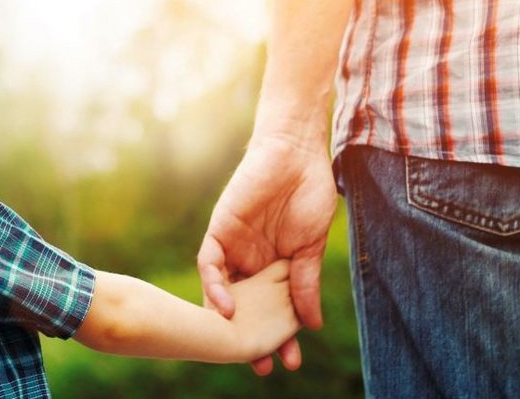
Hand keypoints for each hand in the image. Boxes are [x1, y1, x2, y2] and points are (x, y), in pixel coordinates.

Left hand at [198, 133, 337, 373]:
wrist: (297, 154)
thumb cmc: (309, 194)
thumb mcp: (310, 247)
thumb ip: (305, 284)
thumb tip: (310, 325)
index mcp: (274, 268)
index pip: (270, 310)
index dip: (277, 336)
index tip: (287, 361)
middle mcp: (250, 262)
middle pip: (245, 308)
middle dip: (250, 337)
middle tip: (261, 366)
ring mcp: (233, 248)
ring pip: (223, 292)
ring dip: (228, 321)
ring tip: (240, 347)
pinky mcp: (220, 231)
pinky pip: (209, 264)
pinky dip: (215, 286)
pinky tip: (227, 307)